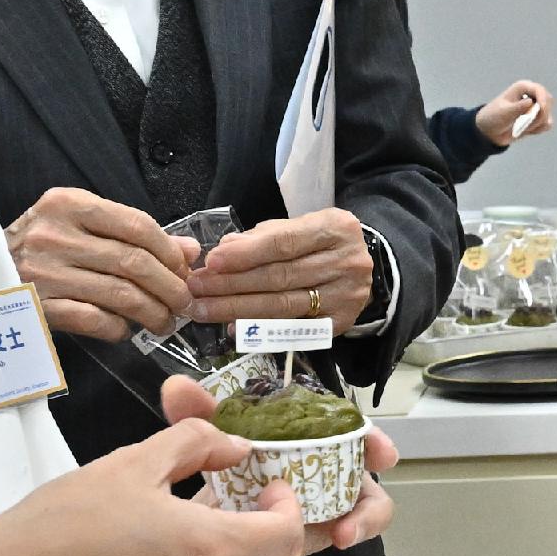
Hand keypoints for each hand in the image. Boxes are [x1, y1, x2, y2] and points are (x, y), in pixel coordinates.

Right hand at [0, 407, 309, 555]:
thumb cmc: (62, 521)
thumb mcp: (131, 463)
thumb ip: (194, 445)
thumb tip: (235, 447)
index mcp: (206, 547)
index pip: (285, 536)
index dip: (290, 508)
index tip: (271, 486)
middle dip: (280, 543)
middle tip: (257, 509)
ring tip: (214, 526)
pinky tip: (176, 554)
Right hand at [6, 185, 194, 340]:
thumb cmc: (39, 247)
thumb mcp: (80, 225)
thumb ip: (133, 233)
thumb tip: (189, 250)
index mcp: (68, 205)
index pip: (138, 225)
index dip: (170, 252)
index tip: (184, 270)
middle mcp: (54, 235)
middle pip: (134, 262)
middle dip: (170, 287)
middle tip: (184, 303)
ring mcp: (44, 273)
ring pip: (121, 295)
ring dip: (153, 313)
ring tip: (165, 321)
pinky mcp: (38, 308)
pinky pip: (95, 321)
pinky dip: (120, 329)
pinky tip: (127, 330)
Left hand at [155, 375, 396, 555]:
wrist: (201, 525)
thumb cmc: (220, 471)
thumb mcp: (206, 442)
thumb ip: (197, 417)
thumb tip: (176, 387)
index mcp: (303, 436)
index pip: (344, 423)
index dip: (367, 428)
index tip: (377, 440)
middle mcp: (322, 463)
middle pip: (364, 456)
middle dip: (378, 456)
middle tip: (381, 458)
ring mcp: (327, 500)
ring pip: (366, 502)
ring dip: (367, 512)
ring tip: (348, 527)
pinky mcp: (320, 531)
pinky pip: (348, 530)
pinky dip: (355, 530)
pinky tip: (339, 538)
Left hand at [190, 208, 373, 327]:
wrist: (360, 264)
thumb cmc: (318, 242)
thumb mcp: (296, 226)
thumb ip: (262, 237)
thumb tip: (224, 250)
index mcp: (336, 228)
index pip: (284, 243)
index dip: (245, 254)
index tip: (211, 262)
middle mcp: (348, 262)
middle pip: (280, 277)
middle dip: (232, 284)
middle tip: (196, 289)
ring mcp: (347, 295)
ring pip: (283, 305)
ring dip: (237, 309)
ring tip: (204, 309)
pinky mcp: (342, 322)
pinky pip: (291, 328)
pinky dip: (259, 329)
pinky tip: (233, 327)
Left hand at [474, 81, 553, 150]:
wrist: (490, 131)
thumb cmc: (494, 117)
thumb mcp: (504, 113)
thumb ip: (517, 108)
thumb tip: (530, 102)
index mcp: (523, 87)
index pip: (539, 90)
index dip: (543, 99)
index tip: (541, 110)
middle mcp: (532, 95)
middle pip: (548, 101)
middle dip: (540, 114)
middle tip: (526, 123)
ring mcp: (536, 107)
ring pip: (547, 115)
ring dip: (537, 124)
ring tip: (521, 128)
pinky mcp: (538, 119)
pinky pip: (547, 125)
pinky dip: (538, 129)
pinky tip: (526, 130)